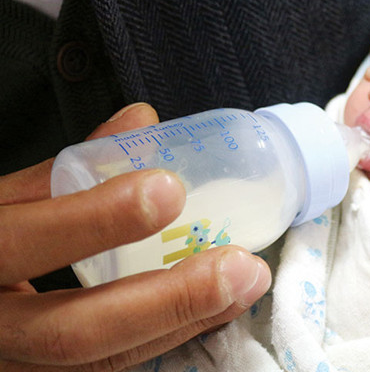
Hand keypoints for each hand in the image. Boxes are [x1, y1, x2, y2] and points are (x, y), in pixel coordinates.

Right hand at [0, 103, 271, 370]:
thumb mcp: (2, 202)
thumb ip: (67, 168)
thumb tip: (141, 122)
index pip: (23, 241)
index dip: (95, 219)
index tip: (168, 189)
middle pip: (71, 333)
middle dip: (167, 299)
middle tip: (237, 266)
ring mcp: (15, 368)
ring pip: (102, 362)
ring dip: (185, 322)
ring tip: (246, 283)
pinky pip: (113, 368)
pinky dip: (170, 337)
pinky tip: (216, 308)